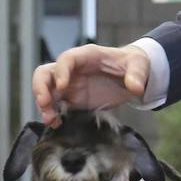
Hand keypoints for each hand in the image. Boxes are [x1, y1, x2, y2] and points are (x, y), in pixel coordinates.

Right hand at [32, 43, 150, 126]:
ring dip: (43, 105)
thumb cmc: (132, 64)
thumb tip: (135, 87)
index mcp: (86, 56)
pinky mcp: (72, 101)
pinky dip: (52, 115)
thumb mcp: (139, 64)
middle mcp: (72, 70)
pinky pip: (55, 107)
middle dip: (41, 87)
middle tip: (45, 104)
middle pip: (46, 73)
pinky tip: (57, 124)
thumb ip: (136, 74)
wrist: (131, 77)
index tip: (62, 86)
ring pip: (46, 91)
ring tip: (51, 120)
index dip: (61, 71)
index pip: (66, 59)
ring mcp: (70, 86)